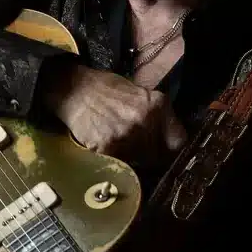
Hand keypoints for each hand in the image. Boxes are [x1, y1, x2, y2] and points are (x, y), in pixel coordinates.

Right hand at [42, 63, 187, 161]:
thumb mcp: (139, 94)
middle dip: (150, 156)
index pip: (178, 141)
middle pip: (158, 156)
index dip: (173, 150)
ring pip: (139, 162)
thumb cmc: (104, 89)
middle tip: (136, 149)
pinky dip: (113, 159)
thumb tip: (169, 139)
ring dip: (132, 159)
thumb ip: (156, 115)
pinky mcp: (108, 146)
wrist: (72, 89)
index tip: (166, 153)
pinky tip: (105, 144)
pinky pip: (119, 163)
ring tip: (118, 144)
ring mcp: (126, 135)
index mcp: (157, 105)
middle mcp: (145, 120)